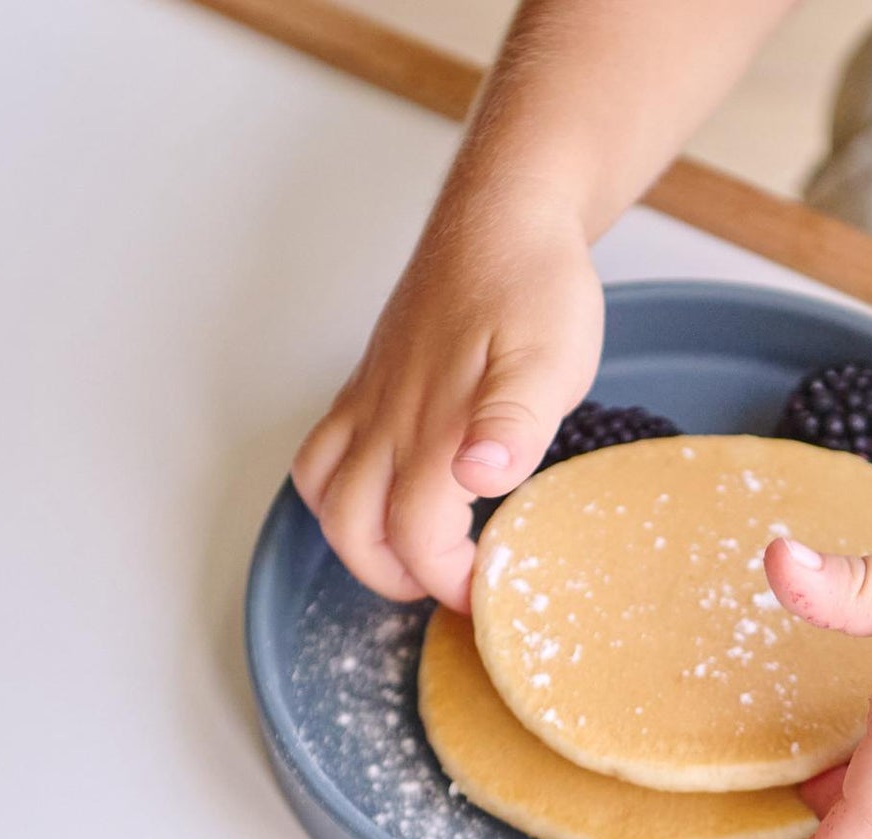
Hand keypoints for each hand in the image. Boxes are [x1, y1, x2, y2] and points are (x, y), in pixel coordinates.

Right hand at [292, 213, 603, 610]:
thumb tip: (476, 478)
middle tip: (447, 587)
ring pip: (325, 495)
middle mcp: (389, 421)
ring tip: (410, 556)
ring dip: (357, 542)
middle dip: (395, 577)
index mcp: (435, 428)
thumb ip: (512, 426)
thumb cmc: (534, 285)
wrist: (503, 214)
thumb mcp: (550, 360)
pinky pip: (322, 450)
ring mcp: (371, 401)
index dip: (449, 581)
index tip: (488, 590)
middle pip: (354, 530)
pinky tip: (382, 493)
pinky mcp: (367, 383)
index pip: (418, 538)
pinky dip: (336, 491)